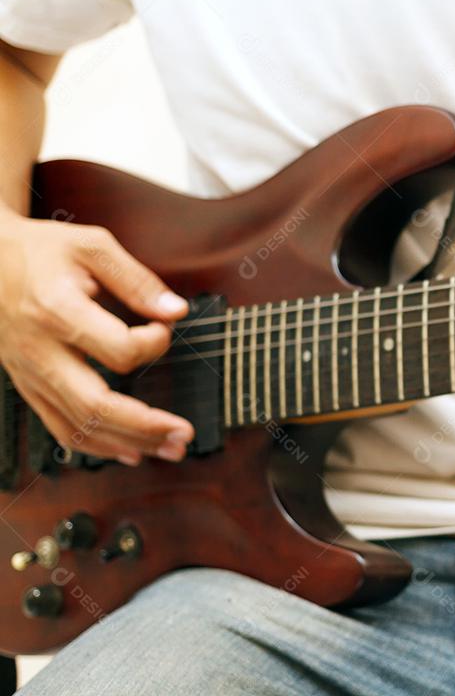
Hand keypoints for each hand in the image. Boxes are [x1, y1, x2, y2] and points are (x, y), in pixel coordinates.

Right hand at [0, 210, 194, 465]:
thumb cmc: (38, 251)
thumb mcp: (91, 247)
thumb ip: (137, 280)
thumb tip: (176, 311)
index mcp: (57, 311)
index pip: (118, 349)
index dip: (154, 344)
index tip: (165, 327)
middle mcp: (39, 350)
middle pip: (95, 405)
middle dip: (146, 425)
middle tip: (185, 433)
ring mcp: (29, 373)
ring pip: (78, 425)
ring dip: (129, 442)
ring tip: (171, 449)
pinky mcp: (27, 384)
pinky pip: (59, 427)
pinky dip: (96, 445)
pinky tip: (130, 450)